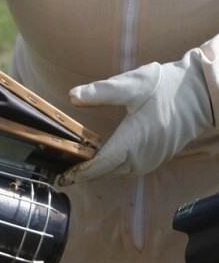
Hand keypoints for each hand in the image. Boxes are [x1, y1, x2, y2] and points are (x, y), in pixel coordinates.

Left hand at [58, 48, 214, 184]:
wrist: (202, 93)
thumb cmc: (167, 87)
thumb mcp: (133, 85)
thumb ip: (102, 91)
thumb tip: (73, 96)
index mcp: (132, 143)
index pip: (99, 166)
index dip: (78, 172)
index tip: (60, 177)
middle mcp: (140, 158)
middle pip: (104, 173)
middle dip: (82, 175)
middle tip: (59, 174)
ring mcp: (150, 160)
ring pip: (116, 173)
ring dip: (97, 173)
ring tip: (74, 170)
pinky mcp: (155, 159)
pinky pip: (127, 170)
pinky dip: (111, 168)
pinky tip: (99, 162)